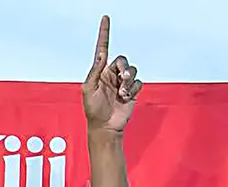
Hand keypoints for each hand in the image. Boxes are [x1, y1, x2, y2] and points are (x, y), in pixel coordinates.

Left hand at [81, 16, 141, 133]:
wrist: (105, 126)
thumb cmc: (93, 110)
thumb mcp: (89, 90)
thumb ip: (95, 71)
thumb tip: (101, 55)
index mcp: (100, 72)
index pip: (103, 49)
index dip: (104, 33)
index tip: (105, 18)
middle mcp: (111, 74)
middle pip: (122, 60)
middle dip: (124, 68)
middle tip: (122, 79)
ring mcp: (122, 82)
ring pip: (132, 70)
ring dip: (128, 81)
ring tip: (122, 92)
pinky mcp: (132, 90)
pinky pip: (138, 82)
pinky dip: (133, 89)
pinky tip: (126, 98)